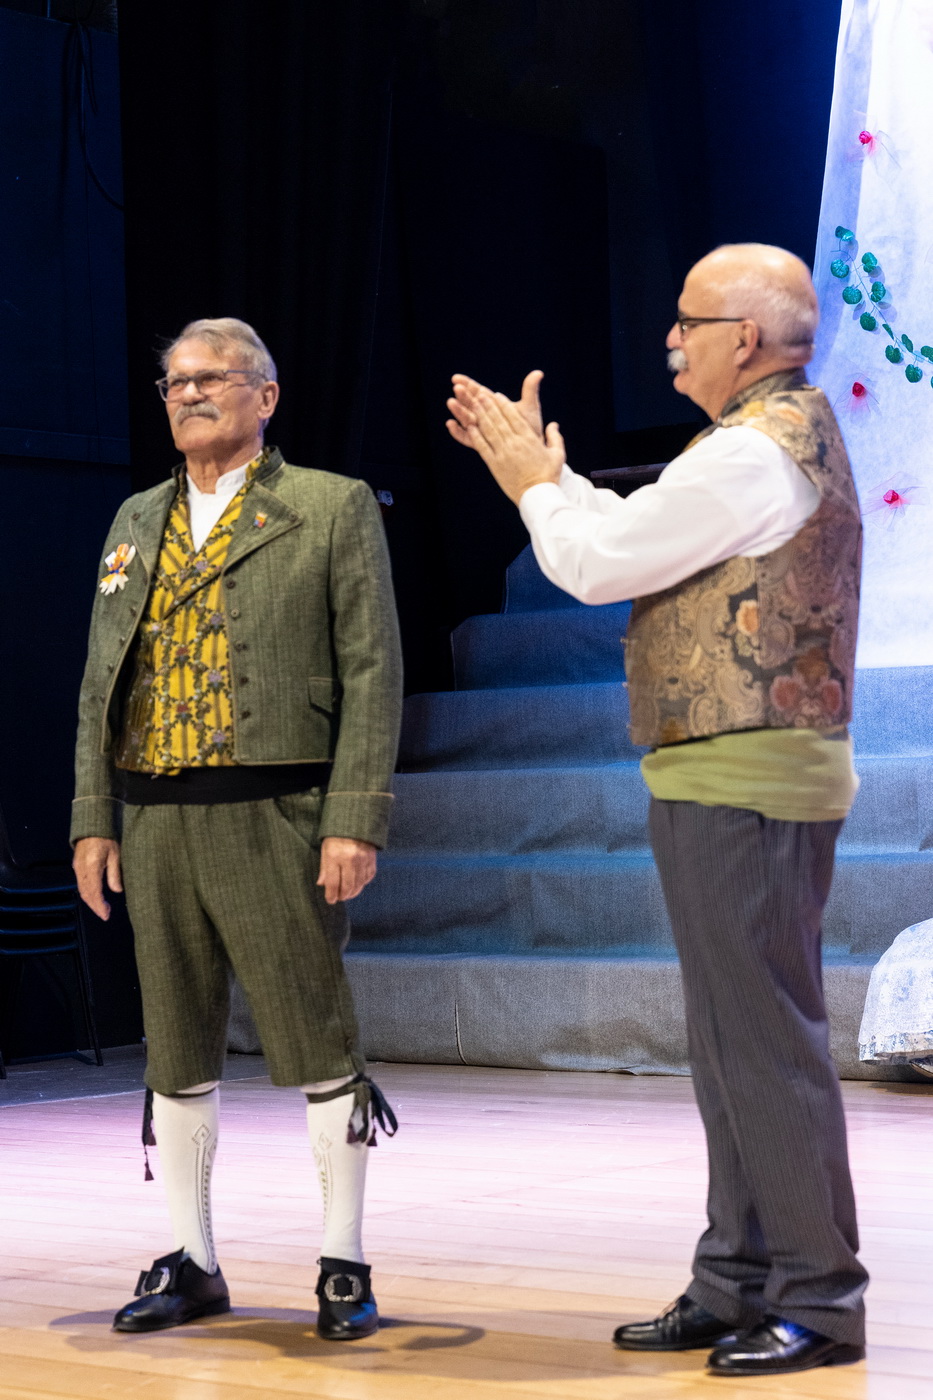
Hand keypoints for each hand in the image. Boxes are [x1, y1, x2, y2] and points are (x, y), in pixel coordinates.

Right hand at [73, 837, 122, 920]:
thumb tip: (117, 890)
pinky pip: (81, 883)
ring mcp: (77, 867)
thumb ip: (115, 873)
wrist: (93, 825)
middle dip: (95, 906)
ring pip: (82, 890)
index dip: (99, 906)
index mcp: (92, 866)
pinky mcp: (77, 865)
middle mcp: (81, 868)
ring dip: (91, 901)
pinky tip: (95, 896)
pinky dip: (88, 893)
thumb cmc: (106, 837)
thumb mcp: (116, 854)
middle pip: (86, 894)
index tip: (106, 914)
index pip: (94, 892)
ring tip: (102, 908)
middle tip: (105, 914)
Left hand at [317, 836, 376, 903]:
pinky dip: (363, 883)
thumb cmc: (337, 835)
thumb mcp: (325, 849)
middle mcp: (349, 859)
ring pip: (359, 884)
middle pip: (347, 887)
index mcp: (334, 856)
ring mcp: (363, 859)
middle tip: (339, 898)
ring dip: (353, 892)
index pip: (333, 883)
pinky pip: (368, 877)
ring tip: (348, 894)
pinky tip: (358, 884)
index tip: (330, 900)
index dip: (331, 895)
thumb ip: (324, 868)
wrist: (356, 821)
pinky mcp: (372, 859)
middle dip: (342, 896)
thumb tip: (321, 884)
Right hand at [447, 369, 544, 446]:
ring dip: (458, 411)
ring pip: (467, 419)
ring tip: (451, 403)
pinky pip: (467, 438)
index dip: (467, 385)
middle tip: (456, 388)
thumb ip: (530, 390)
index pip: (479, 392)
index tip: (457, 378)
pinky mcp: (482, 444)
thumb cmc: (531, 427)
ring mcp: (483, 430)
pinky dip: (458, 432)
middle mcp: (487, 416)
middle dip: (463, 396)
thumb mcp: (530, 407)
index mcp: (496, 405)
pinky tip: (450, 424)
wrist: (533, 448)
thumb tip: (539, 372)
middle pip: (471, 404)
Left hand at [447, 382, 565, 504]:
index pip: (514, 417)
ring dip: (480, 416)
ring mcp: (503, 453)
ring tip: (473, 404)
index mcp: (529, 439)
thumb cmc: (549, 476)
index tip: (497, 395)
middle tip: (480, 393)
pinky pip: (483, 447)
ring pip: (489, 430)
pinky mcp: (494, 464)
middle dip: (488, 405)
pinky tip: (469, 426)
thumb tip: (553, 424)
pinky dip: (476, 435)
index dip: (504, 405)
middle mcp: (514, 444)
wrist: (538, 496)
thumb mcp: (557, 454)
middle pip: (499, 420)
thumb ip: (555, 437)